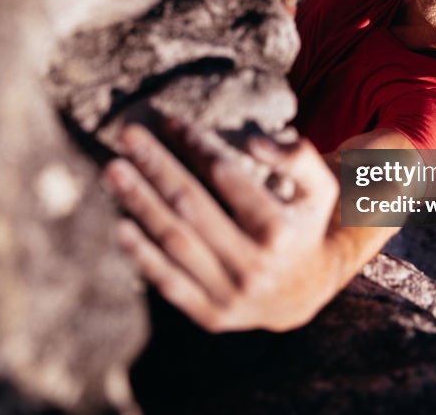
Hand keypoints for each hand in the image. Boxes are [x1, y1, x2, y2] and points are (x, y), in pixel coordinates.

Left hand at [102, 121, 339, 331]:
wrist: (305, 295)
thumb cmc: (305, 226)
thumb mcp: (321, 188)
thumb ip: (299, 158)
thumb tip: (254, 142)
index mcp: (279, 229)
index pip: (227, 176)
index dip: (196, 144)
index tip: (169, 120)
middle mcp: (254, 265)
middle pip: (193, 205)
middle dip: (157, 167)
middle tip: (128, 136)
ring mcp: (231, 294)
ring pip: (175, 242)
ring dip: (140, 203)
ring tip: (114, 171)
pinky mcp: (212, 315)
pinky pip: (170, 283)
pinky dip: (143, 256)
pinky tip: (121, 226)